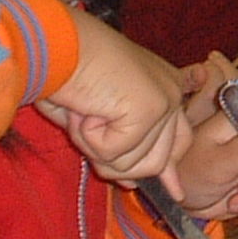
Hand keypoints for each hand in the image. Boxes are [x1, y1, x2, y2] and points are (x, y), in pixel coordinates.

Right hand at [38, 14, 194, 188]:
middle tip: (91, 127)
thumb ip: (122, 146)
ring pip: (134, 165)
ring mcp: (164, 101)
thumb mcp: (98, 117)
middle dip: (118, 162)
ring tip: (87, 112)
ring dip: (97, 148)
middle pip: (158, 162)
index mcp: (163, 89)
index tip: (174, 194)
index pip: (181, 141)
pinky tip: (87, 108)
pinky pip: (115, 154)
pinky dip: (90, 138)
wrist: (57, 45)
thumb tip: (134, 184)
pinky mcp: (150, 110)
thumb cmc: (67, 74)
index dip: (167, 170)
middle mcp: (170, 94)